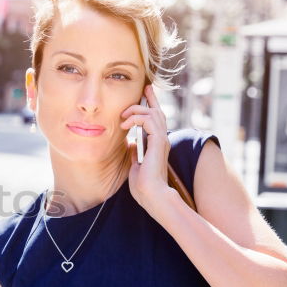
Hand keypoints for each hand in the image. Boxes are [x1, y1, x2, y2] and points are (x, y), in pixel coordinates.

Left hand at [119, 84, 171, 212]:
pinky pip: (149, 120)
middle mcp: (162, 140)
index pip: (155, 120)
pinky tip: (126, 124)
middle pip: (158, 112)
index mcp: (157, 145)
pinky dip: (136, 117)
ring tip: (124, 117)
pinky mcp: (159, 142)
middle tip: (141, 90)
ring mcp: (162, 140)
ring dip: (137, 110)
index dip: (152, 104)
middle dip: (149, 98)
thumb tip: (131, 144)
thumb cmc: (144, 186)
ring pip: (154, 113)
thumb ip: (135, 153)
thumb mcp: (135, 166)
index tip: (146, 92)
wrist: (151, 196)